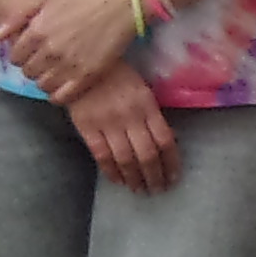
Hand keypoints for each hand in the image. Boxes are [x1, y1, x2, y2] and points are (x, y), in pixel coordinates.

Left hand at [0, 0, 148, 101]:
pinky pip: (61, 97)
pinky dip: (57, 95)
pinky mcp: (86, 76)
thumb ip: (19, 16)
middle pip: (28, 72)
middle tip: (43, 62)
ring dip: (44, 81)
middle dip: (32, 67)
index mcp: (37, 31)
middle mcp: (49, 51)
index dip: (21, 55)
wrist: (119, 4)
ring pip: (42, 85)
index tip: (30, 53)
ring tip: (53, 73)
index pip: (16, 57)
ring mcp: (67, 65)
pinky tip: (62, 86)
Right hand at [63, 64, 181, 192]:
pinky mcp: (87, 128)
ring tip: (139, 190)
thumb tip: (164, 143)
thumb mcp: (141, 89)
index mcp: (147, 105)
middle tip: (157, 190)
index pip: (165, 140)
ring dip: (134, 179)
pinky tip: (118, 181)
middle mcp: (130, 116)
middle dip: (154, 177)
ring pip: (126, 159)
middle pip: (147, 155)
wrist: (82, 66)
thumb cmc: (116, 76)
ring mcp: (107, 123)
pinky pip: (102, 156)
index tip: (173, 177)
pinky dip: (111, 172)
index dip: (171, 163)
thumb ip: (151, 114)